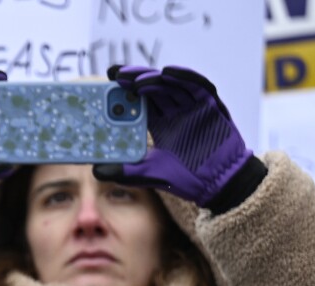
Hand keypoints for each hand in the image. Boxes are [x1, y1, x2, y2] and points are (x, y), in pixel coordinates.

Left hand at [93, 65, 251, 207]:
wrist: (218, 183)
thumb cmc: (185, 178)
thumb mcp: (150, 174)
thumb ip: (125, 171)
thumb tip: (96, 172)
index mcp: (160, 124)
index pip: (140, 102)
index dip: (125, 91)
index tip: (107, 82)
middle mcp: (175, 112)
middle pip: (153, 89)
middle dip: (135, 79)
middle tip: (116, 74)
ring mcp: (193, 107)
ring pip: (171, 85)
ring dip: (154, 79)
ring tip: (136, 79)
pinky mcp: (210, 105)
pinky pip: (197, 86)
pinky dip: (184, 78)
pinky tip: (169, 73)